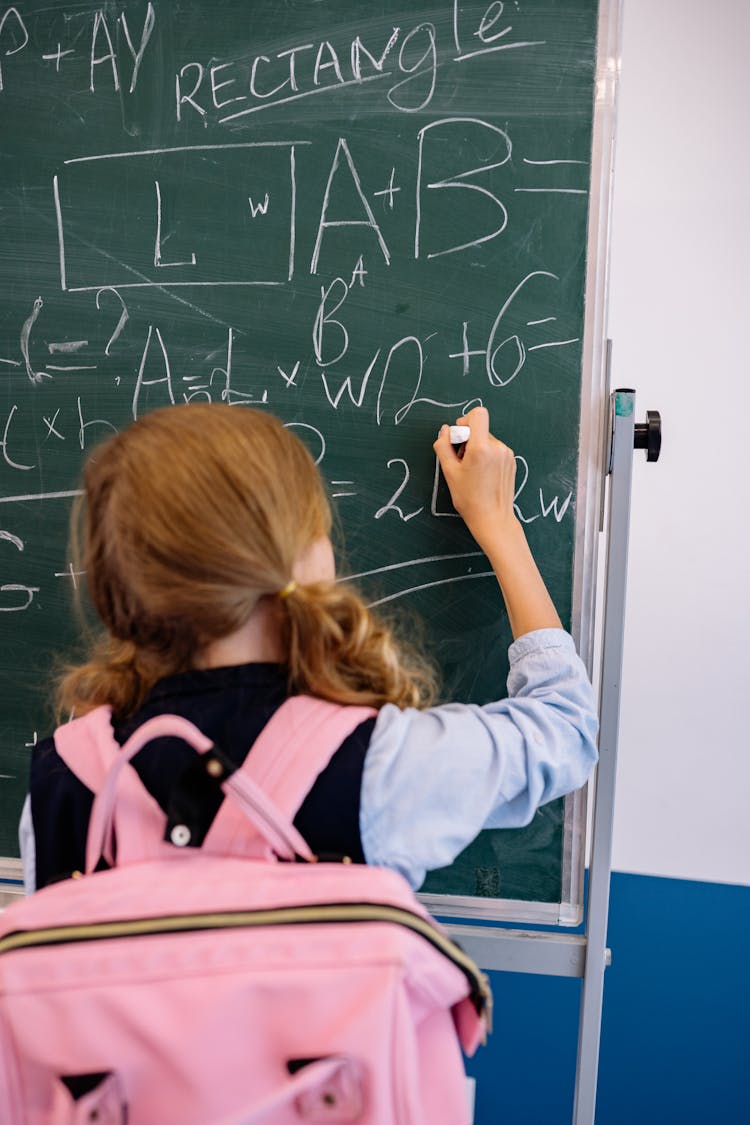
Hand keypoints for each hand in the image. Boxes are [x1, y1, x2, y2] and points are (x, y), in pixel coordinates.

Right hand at [433, 406, 517, 551]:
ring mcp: (507, 454)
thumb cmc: (470, 499)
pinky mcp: (511, 461)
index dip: (465, 421)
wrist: (493, 518)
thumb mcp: (449, 472)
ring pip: (487, 440)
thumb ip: (443, 446)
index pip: (478, 414)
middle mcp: (498, 447)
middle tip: (461, 461)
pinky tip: (482, 473)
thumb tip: (444, 431)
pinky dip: (486, 456)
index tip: (459, 436)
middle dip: (468, 440)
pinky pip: (495, 449)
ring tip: (472, 470)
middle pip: (480, 429)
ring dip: (477, 449)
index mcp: (482, 448)